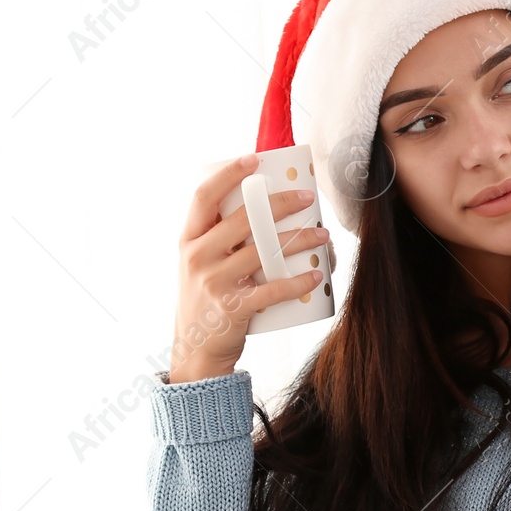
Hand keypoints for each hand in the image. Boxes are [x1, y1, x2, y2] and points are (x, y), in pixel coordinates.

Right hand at [169, 155, 332, 382]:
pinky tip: (316, 276)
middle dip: (280, 204)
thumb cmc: (206, 301)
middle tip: (307, 198)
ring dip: (299, 241)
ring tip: (323, 235)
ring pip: (264, 252)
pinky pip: (272, 290)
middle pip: (243, 220)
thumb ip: (218, 239)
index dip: (227, 175)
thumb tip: (259, 208)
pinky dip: (298, 283)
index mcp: (188, 240)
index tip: (253, 159)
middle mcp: (197, 258)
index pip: (203, 197)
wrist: (195, 351)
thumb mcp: (199, 265)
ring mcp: (213, 283)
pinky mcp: (233, 309)